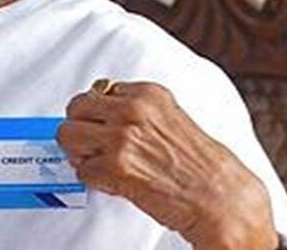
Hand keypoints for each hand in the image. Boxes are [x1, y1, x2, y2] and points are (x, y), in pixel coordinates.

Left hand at [57, 81, 276, 249]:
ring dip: (80, 152)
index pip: (97, 90)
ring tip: (99, 163)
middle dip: (81, 128)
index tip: (102, 125)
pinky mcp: (114, 167)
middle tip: (93, 145)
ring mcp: (120, 137)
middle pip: (75, 108)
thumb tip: (105, 113)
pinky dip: (92, 179)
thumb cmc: (201, 166)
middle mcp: (132, 109)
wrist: (219, 197)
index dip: (98, 112)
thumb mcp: (170, 118)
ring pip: (68, 135)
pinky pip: (81, 170)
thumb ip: (138, 111)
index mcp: (148, 93)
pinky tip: (113, 181)